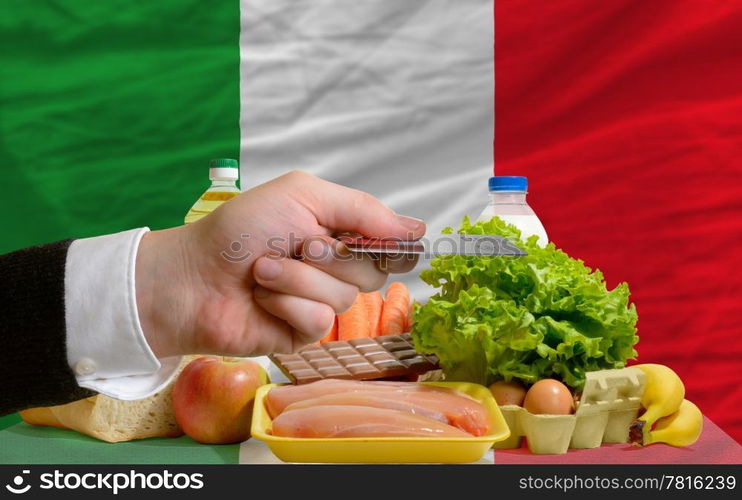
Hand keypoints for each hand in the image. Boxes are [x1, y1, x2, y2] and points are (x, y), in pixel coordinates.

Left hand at [135, 171, 423, 357]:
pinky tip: (263, 299)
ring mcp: (319, 300)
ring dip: (298, 279)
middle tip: (295, 245)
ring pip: (345, 298)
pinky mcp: (302, 333)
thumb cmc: (239, 229)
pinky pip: (319, 322)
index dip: (386, 242)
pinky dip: (287, 305)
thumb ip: (363, 209)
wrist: (192, 275)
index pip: (389, 241)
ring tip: (263, 271)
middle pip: (373, 272)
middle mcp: (334, 267)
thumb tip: (417, 228)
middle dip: (330, 257)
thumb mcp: (303, 196)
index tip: (367, 238)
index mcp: (338, 231)